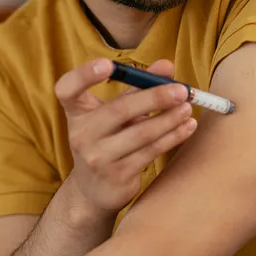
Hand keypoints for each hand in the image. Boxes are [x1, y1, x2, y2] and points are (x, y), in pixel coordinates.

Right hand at [55, 58, 197, 215]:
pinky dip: (172, 137)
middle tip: (182, 90)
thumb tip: (166, 66)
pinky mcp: (117, 176)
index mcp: (77, 113)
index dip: (84, 75)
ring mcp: (98, 158)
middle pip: (119, 110)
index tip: (108, 64)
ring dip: (169, 119)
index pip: (67, 89)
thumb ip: (137, 87)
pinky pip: (150, 152)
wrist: (94, 191)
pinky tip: (187, 127)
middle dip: (155, 97)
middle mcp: (81, 134)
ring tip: (188, 108)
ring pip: (141, 133)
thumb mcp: (113, 113)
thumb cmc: (106, 141)